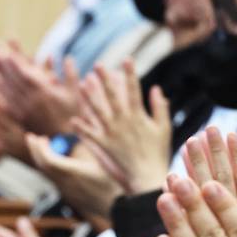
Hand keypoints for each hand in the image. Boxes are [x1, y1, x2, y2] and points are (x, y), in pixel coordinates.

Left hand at [0, 51, 80, 134]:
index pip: (26, 76)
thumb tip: (68, 57)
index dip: (15, 64)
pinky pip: (7, 105)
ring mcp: (25, 112)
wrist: (67, 143)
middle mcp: (32, 103)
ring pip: (7, 92)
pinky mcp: (22, 119)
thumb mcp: (75, 96)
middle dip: (1, 65)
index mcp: (45, 95)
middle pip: (13, 81)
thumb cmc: (72, 118)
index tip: (5, 52)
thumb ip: (71, 75)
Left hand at [26, 134, 123, 224]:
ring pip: (46, 173)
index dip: (40, 148)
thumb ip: (89, 141)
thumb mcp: (104, 158)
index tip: (40, 137)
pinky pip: (53, 178)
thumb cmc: (114, 182)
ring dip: (41, 158)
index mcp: (75, 172)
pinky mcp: (69, 195)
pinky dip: (48, 167)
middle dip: (35, 150)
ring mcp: (67, 191)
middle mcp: (67, 183)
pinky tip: (54, 159)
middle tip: (32, 137)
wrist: (118, 206)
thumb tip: (77, 124)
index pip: (48, 160)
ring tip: (42, 146)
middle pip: (43, 166)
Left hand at [74, 59, 171, 192]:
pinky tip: (73, 120)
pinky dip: (82, 127)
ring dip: (89, 97)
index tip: (127, 59)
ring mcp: (112, 134)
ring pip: (98, 111)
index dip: (130, 74)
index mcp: (138, 117)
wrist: (147, 177)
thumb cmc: (157, 154)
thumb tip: (156, 88)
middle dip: (105, 79)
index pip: (134, 90)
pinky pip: (91, 134)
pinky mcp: (105, 146)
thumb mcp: (163, 129)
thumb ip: (160, 108)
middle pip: (112, 96)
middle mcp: (123, 122)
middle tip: (98, 65)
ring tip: (82, 84)